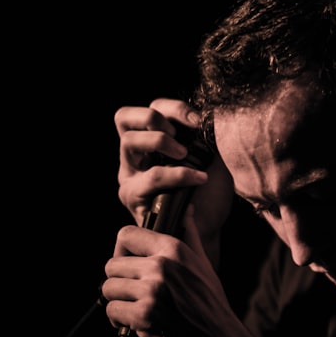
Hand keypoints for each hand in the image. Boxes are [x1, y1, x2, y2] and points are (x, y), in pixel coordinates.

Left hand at [102, 208, 243, 336]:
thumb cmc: (211, 304)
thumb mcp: (202, 265)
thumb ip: (189, 235)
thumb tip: (185, 209)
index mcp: (174, 250)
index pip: (127, 234)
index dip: (122, 250)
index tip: (128, 264)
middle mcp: (161, 266)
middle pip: (112, 264)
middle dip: (119, 281)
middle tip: (133, 293)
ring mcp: (151, 291)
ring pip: (108, 288)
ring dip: (117, 301)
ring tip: (134, 308)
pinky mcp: (143, 316)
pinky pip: (112, 310)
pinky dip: (119, 320)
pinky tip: (136, 323)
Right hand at [114, 98, 234, 251]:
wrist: (210, 229)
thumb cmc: (210, 193)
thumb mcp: (212, 155)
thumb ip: (204, 133)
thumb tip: (208, 114)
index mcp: (152, 140)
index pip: (151, 108)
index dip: (173, 108)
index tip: (200, 121)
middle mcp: (134, 155)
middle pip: (123, 116)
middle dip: (154, 119)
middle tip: (180, 137)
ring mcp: (129, 175)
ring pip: (129, 142)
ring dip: (161, 142)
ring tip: (187, 156)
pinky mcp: (133, 198)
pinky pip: (150, 176)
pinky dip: (177, 174)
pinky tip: (199, 179)